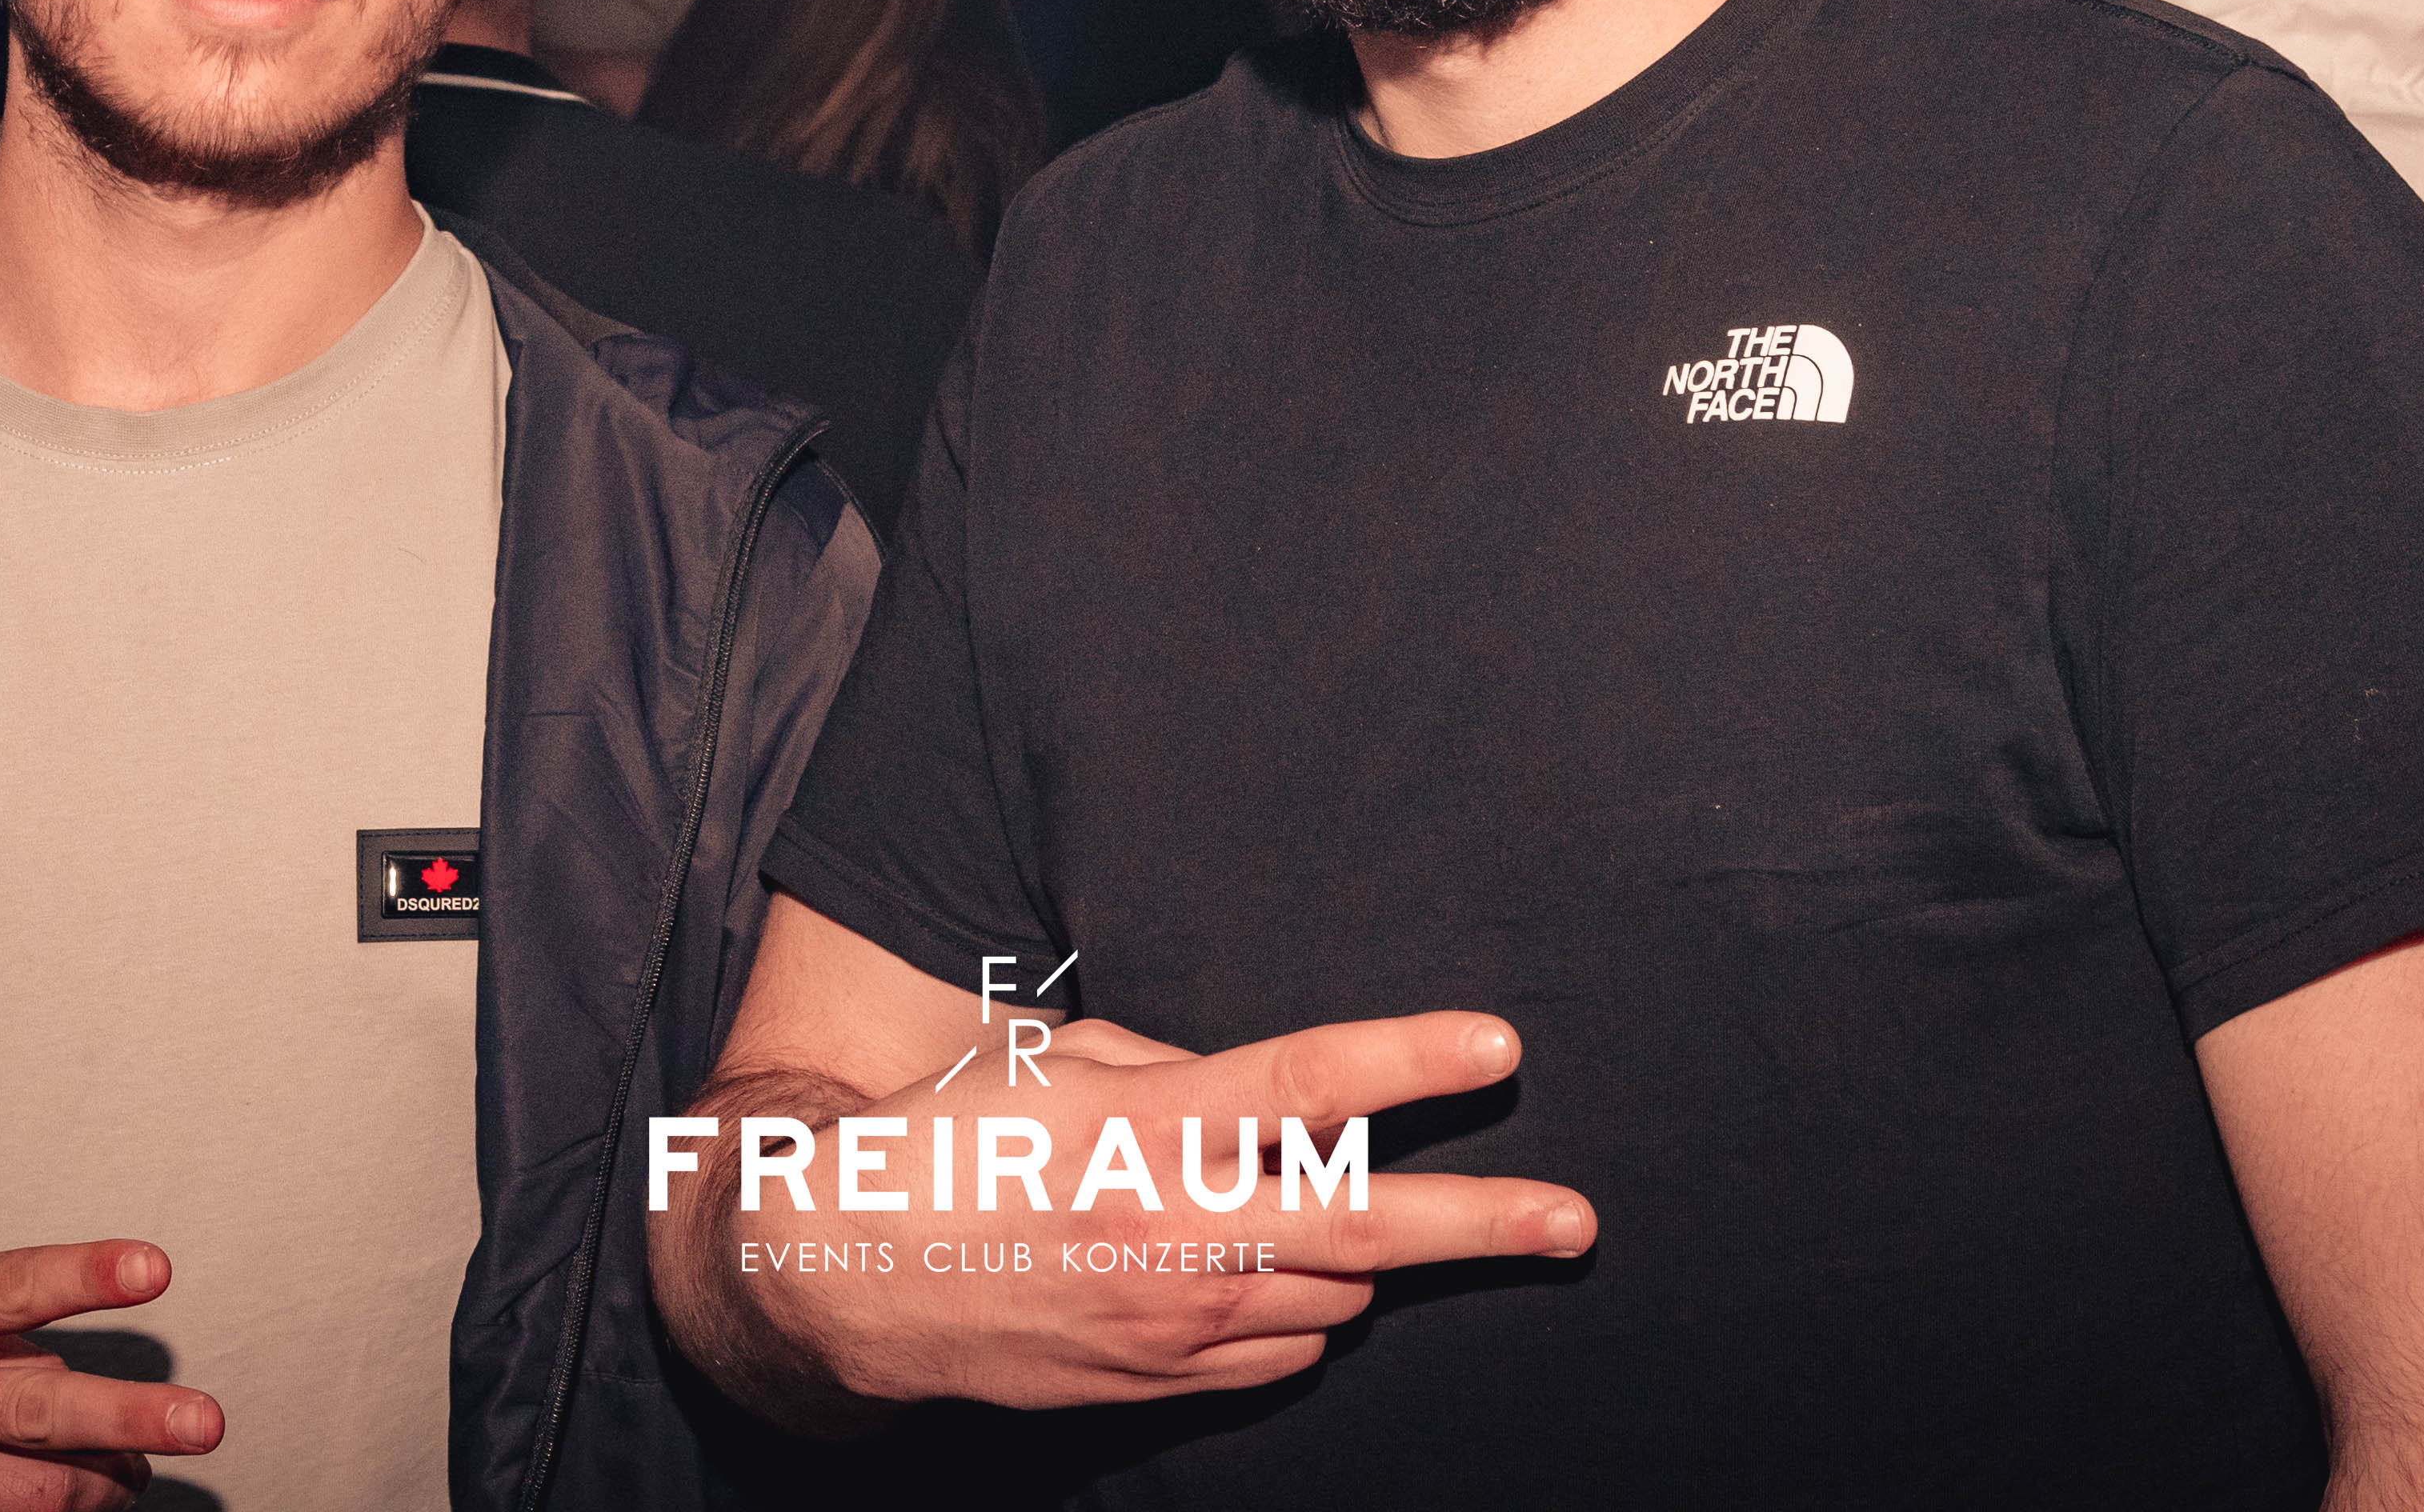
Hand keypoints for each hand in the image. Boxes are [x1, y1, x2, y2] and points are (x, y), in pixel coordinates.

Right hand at [0, 1239, 220, 1511]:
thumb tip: (69, 1370)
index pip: (8, 1288)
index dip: (84, 1276)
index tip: (153, 1270)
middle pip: (36, 1412)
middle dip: (130, 1420)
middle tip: (202, 1421)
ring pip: (29, 1496)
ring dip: (102, 1489)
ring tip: (137, 1475)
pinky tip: (75, 1510)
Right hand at [720, 1009, 1590, 1412]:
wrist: (845, 1279)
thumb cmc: (946, 1141)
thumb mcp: (1054, 1062)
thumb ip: (1171, 1064)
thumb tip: (1266, 1091)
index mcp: (1150, 1127)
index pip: (1310, 1084)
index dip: (1415, 1060)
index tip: (1499, 1042)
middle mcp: (1177, 1229)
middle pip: (1371, 1224)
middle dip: (1490, 1224)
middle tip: (1578, 1221)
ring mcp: (1175, 1320)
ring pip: (1333, 1295)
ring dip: (1356, 1258)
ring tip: (1321, 1216)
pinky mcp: (1159, 1381)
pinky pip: (1281, 1353)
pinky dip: (1297, 1316)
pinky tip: (1264, 1280)